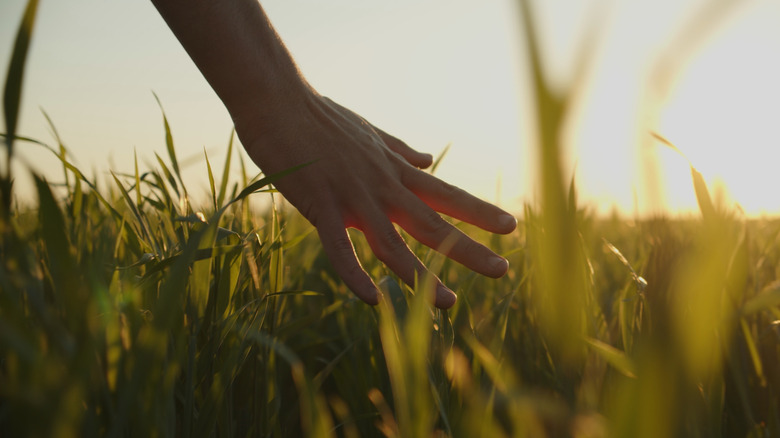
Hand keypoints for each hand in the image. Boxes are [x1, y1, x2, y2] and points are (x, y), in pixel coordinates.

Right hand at [235, 91, 516, 308]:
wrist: (279, 102)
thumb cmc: (321, 117)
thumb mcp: (370, 133)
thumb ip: (400, 150)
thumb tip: (428, 159)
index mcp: (394, 170)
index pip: (446, 194)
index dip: (479, 212)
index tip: (510, 227)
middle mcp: (382, 186)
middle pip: (433, 223)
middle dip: (469, 249)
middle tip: (503, 270)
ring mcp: (353, 197)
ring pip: (393, 245)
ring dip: (421, 277)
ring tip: (450, 303)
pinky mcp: (320, 205)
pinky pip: (339, 250)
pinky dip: (356, 276)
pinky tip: (373, 300)